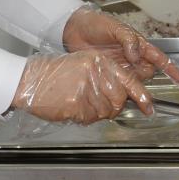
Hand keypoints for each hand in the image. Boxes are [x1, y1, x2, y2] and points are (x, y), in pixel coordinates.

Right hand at [13, 50, 156, 123]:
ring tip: (81, 104)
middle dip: (114, 107)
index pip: (128, 79)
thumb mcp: (82, 65)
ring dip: (97, 113)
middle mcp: (95, 72)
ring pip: (106, 111)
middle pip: (119, 99)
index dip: (141, 95)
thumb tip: (125, 95)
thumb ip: (104, 76)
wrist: (30, 80)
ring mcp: (86, 88)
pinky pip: (91, 118)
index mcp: (99, 61)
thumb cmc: (54, 74)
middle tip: (101, 106)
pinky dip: (84, 118)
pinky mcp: (76, 103)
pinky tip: (73, 108)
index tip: (149, 107)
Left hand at [62, 7, 178, 81]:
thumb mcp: (114, 27)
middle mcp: (131, 58)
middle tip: (139, 79)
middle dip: (147, 77)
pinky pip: (118, 85)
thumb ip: (128, 39)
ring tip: (130, 88)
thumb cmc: (95, 23)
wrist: (72, 29)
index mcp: (137, 44)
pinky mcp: (107, 75)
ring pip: (134, 81)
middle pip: (147, 72)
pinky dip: (120, 90)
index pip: (158, 57)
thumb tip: (137, 55)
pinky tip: (118, 93)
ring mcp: (119, 67)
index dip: (170, 68)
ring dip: (134, 86)